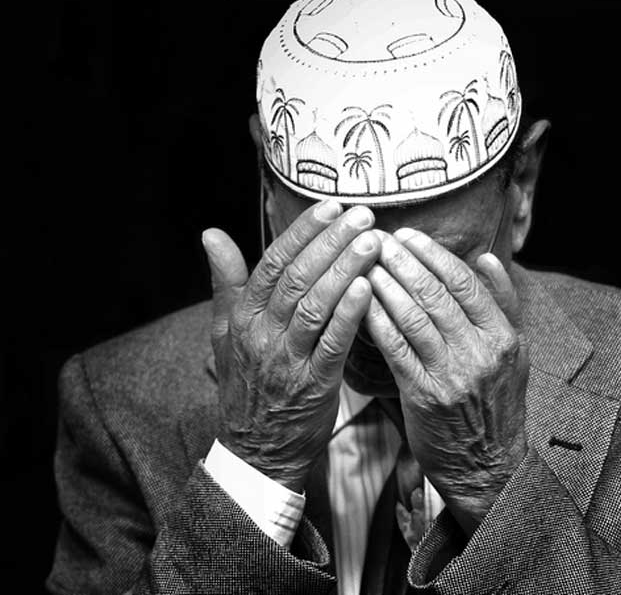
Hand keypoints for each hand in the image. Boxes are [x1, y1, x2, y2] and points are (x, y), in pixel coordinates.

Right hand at [201, 202, 379, 491]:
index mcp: (242, 317)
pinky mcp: (314, 385)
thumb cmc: (246, 385)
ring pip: (316, 305)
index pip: (272, 263)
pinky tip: (368, 288)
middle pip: (298, 277)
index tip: (331, 206)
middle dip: (332, 241)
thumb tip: (210, 233)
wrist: (255, 452)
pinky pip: (333, 344)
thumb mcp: (224, 333)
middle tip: (363, 214)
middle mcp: (262, 334)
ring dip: (346, 269)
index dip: (303, 232)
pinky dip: (350, 314)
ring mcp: (287, 360)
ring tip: (374, 241)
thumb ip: (225, 282)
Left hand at [365, 229, 529, 534]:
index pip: (465, 283)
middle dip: (403, 262)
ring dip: (386, 286)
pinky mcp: (423, 396)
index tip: (408, 235)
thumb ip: (502, 302)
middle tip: (377, 240)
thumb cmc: (495, 401)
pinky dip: (377, 322)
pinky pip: (395, 350)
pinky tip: (360, 303)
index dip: (433, 254)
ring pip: (413, 319)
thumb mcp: (514, 351)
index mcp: (503, 336)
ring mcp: (451, 376)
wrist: (487, 464)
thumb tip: (485, 257)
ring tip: (364, 263)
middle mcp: (480, 353)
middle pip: (436, 295)